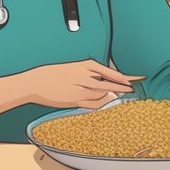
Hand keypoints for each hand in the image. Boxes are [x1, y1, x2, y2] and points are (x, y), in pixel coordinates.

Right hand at [13, 60, 143, 109]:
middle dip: (123, 86)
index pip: (108, 71)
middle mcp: (83, 77)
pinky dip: (101, 102)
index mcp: (83, 65)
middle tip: (133, 88)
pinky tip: (106, 101)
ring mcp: (80, 90)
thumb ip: (86, 73)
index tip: (134, 78)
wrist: (35, 83)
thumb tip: (101, 80)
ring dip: (113, 94)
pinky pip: (93, 103)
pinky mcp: (75, 101)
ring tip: (121, 94)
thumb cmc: (50, 74)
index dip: (123, 76)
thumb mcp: (71, 67)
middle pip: (109, 83)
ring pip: (103, 93)